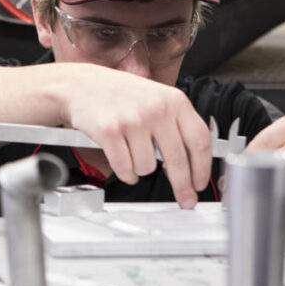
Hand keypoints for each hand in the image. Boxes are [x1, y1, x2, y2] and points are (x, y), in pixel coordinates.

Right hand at [56, 64, 211, 208]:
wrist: (81, 85)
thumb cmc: (119, 95)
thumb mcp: (156, 98)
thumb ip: (176, 124)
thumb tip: (193, 163)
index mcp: (173, 100)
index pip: (199, 140)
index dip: (203, 168)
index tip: (200, 183)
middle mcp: (156, 109)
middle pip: (178, 160)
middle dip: (182, 187)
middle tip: (185, 200)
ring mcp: (133, 120)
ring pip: (148, 167)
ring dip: (141, 169)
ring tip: (131, 152)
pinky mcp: (110, 131)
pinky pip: (126, 169)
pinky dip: (126, 173)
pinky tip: (122, 160)